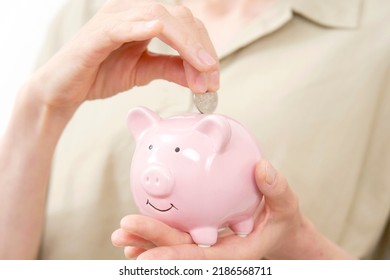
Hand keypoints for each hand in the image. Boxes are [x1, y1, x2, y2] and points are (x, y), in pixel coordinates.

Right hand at [31, 0, 218, 111]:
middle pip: (180, 17)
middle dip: (202, 48)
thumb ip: (172, 69)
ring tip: (202, 69)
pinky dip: (145, 28)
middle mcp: (132, 12)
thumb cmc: (101, 74)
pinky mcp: (99, 32)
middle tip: (213, 77)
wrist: (66, 89)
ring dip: (186, 44)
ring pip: (160, 17)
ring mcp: (115, 18)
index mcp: (145, 19)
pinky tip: (163, 35)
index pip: (186, 24)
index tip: (215, 77)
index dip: (205, 48)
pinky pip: (125, 25)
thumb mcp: (145, 71)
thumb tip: (202, 77)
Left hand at [112, 159, 327, 258]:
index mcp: (235, 253)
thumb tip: (262, 167)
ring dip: (145, 241)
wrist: (280, 230)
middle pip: (179, 250)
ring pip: (174, 245)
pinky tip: (136, 234)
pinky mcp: (202, 237)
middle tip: (123, 232)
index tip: (146, 256)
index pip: (200, 257)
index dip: (173, 257)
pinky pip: (177, 237)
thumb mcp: (286, 206)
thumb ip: (276, 189)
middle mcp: (216, 253)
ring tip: (120, 234)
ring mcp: (208, 246)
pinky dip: (155, 236)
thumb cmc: (282, 221)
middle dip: (149, 243)